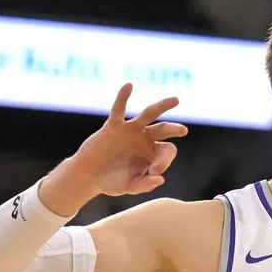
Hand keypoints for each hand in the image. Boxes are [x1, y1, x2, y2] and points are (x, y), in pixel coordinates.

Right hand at [67, 83, 187, 196]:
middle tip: (183, 130)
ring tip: (176, 100)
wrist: (88, 176)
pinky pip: (118, 110)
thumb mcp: (130, 186)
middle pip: (164, 129)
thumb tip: (159, 179)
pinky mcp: (113, 127)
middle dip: (174, 129)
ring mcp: (130, 131)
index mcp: (152, 153)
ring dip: (161, 106)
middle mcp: (145, 139)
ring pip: (148, 114)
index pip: (167, 151)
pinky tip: (129, 85)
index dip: (164, 161)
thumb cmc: (112, 182)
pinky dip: (122, 97)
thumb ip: (144, 184)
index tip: (153, 171)